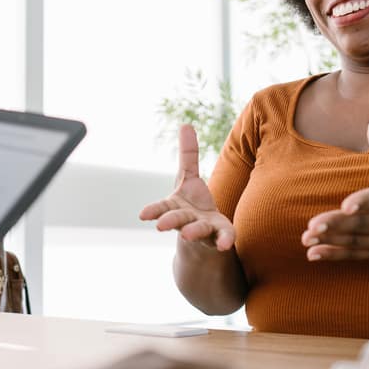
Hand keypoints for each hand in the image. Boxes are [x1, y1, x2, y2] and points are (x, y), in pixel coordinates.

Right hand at [139, 124, 235, 250]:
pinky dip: (224, 241)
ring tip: (187, 234)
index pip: (163, 208)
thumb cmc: (192, 202)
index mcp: (176, 206)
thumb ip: (187, 155)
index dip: (154, 211)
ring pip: (197, 230)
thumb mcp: (189, 177)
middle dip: (169, 221)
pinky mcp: (220, 235)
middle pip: (177, 219)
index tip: (143, 215)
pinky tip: (225, 245)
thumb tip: (185, 124)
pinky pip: (223, 238)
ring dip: (192, 231)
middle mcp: (186, 220)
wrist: (205, 233)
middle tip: (160, 226)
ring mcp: (203, 229)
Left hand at [301, 116, 368, 261]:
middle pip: (365, 224)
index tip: (346, 205)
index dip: (365, 202)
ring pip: (358, 241)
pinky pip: (357, 255)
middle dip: (338, 225)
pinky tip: (313, 254)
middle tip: (312, 224)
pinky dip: (335, 255)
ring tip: (306, 237)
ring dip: (331, 240)